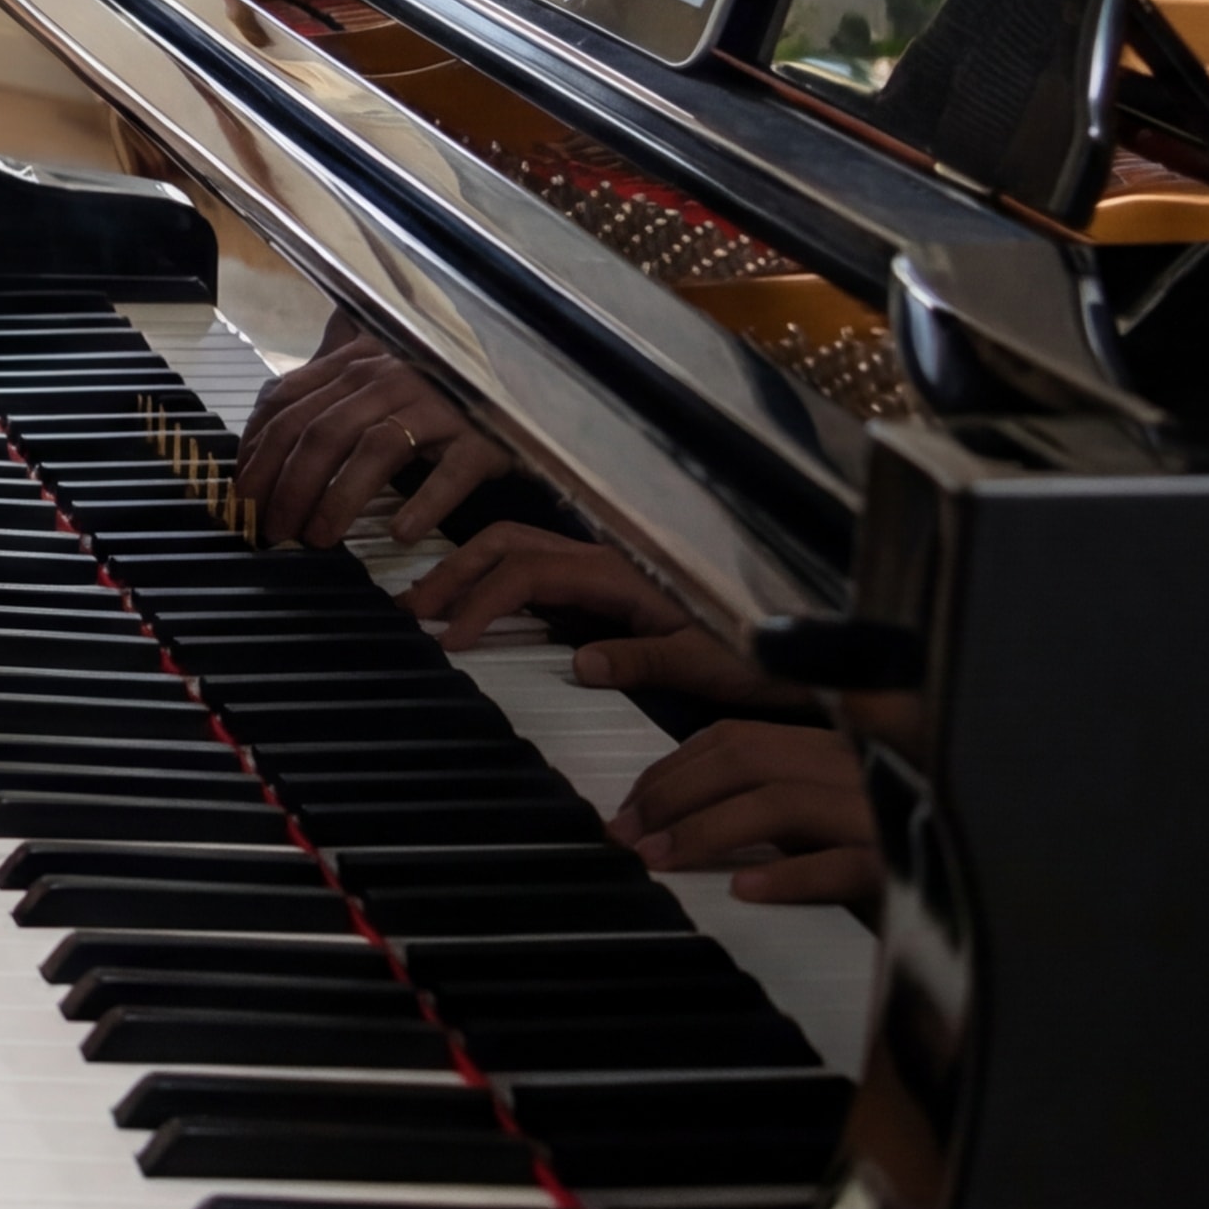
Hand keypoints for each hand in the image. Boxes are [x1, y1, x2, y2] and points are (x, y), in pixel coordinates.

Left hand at [231, 332, 513, 547]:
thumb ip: (322, 388)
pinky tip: (401, 533)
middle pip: (321, 432)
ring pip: (375, 449)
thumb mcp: (375, 374)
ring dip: (338, 499)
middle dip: (286, 486)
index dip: (256, 451)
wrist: (523, 373)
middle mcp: (391, 377)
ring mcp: (439, 404)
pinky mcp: (484, 435)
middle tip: (273, 530)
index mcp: (356, 363)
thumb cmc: (438, 383)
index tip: (243, 495)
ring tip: (319, 538)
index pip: (287, 402)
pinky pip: (452, 470)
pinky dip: (425, 502)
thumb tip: (263, 422)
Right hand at [400, 525, 800, 716]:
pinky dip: (492, 579)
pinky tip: (475, 605)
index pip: (528, 573)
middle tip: (411, 611)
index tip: (451, 639)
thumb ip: (641, 660)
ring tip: (427, 602)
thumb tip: (578, 664)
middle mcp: (605, 560)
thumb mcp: (704, 663)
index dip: (482, 601)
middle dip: (453, 572)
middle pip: (508, 544)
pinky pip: (535, 569)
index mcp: (621, 573)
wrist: (797, 644)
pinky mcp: (604, 586)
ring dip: (467, 570)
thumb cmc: (755, 652)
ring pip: (517, 548)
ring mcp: (603, 569)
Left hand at [610, 721, 880, 907]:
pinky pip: (841, 863)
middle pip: (747, 760)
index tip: (630, 806)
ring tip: (662, 860)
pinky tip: (745, 890)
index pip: (736, 739)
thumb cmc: (885, 855)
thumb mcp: (821, 820)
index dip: (672, 769)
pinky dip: (789, 875)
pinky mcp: (904, 867)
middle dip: (674, 794)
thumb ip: (768, 803)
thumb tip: (671, 817)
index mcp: (830, 751)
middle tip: (629, 836)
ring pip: (781, 803)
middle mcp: (854, 770)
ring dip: (708, 831)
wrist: (980, 898)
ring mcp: (880, 814)